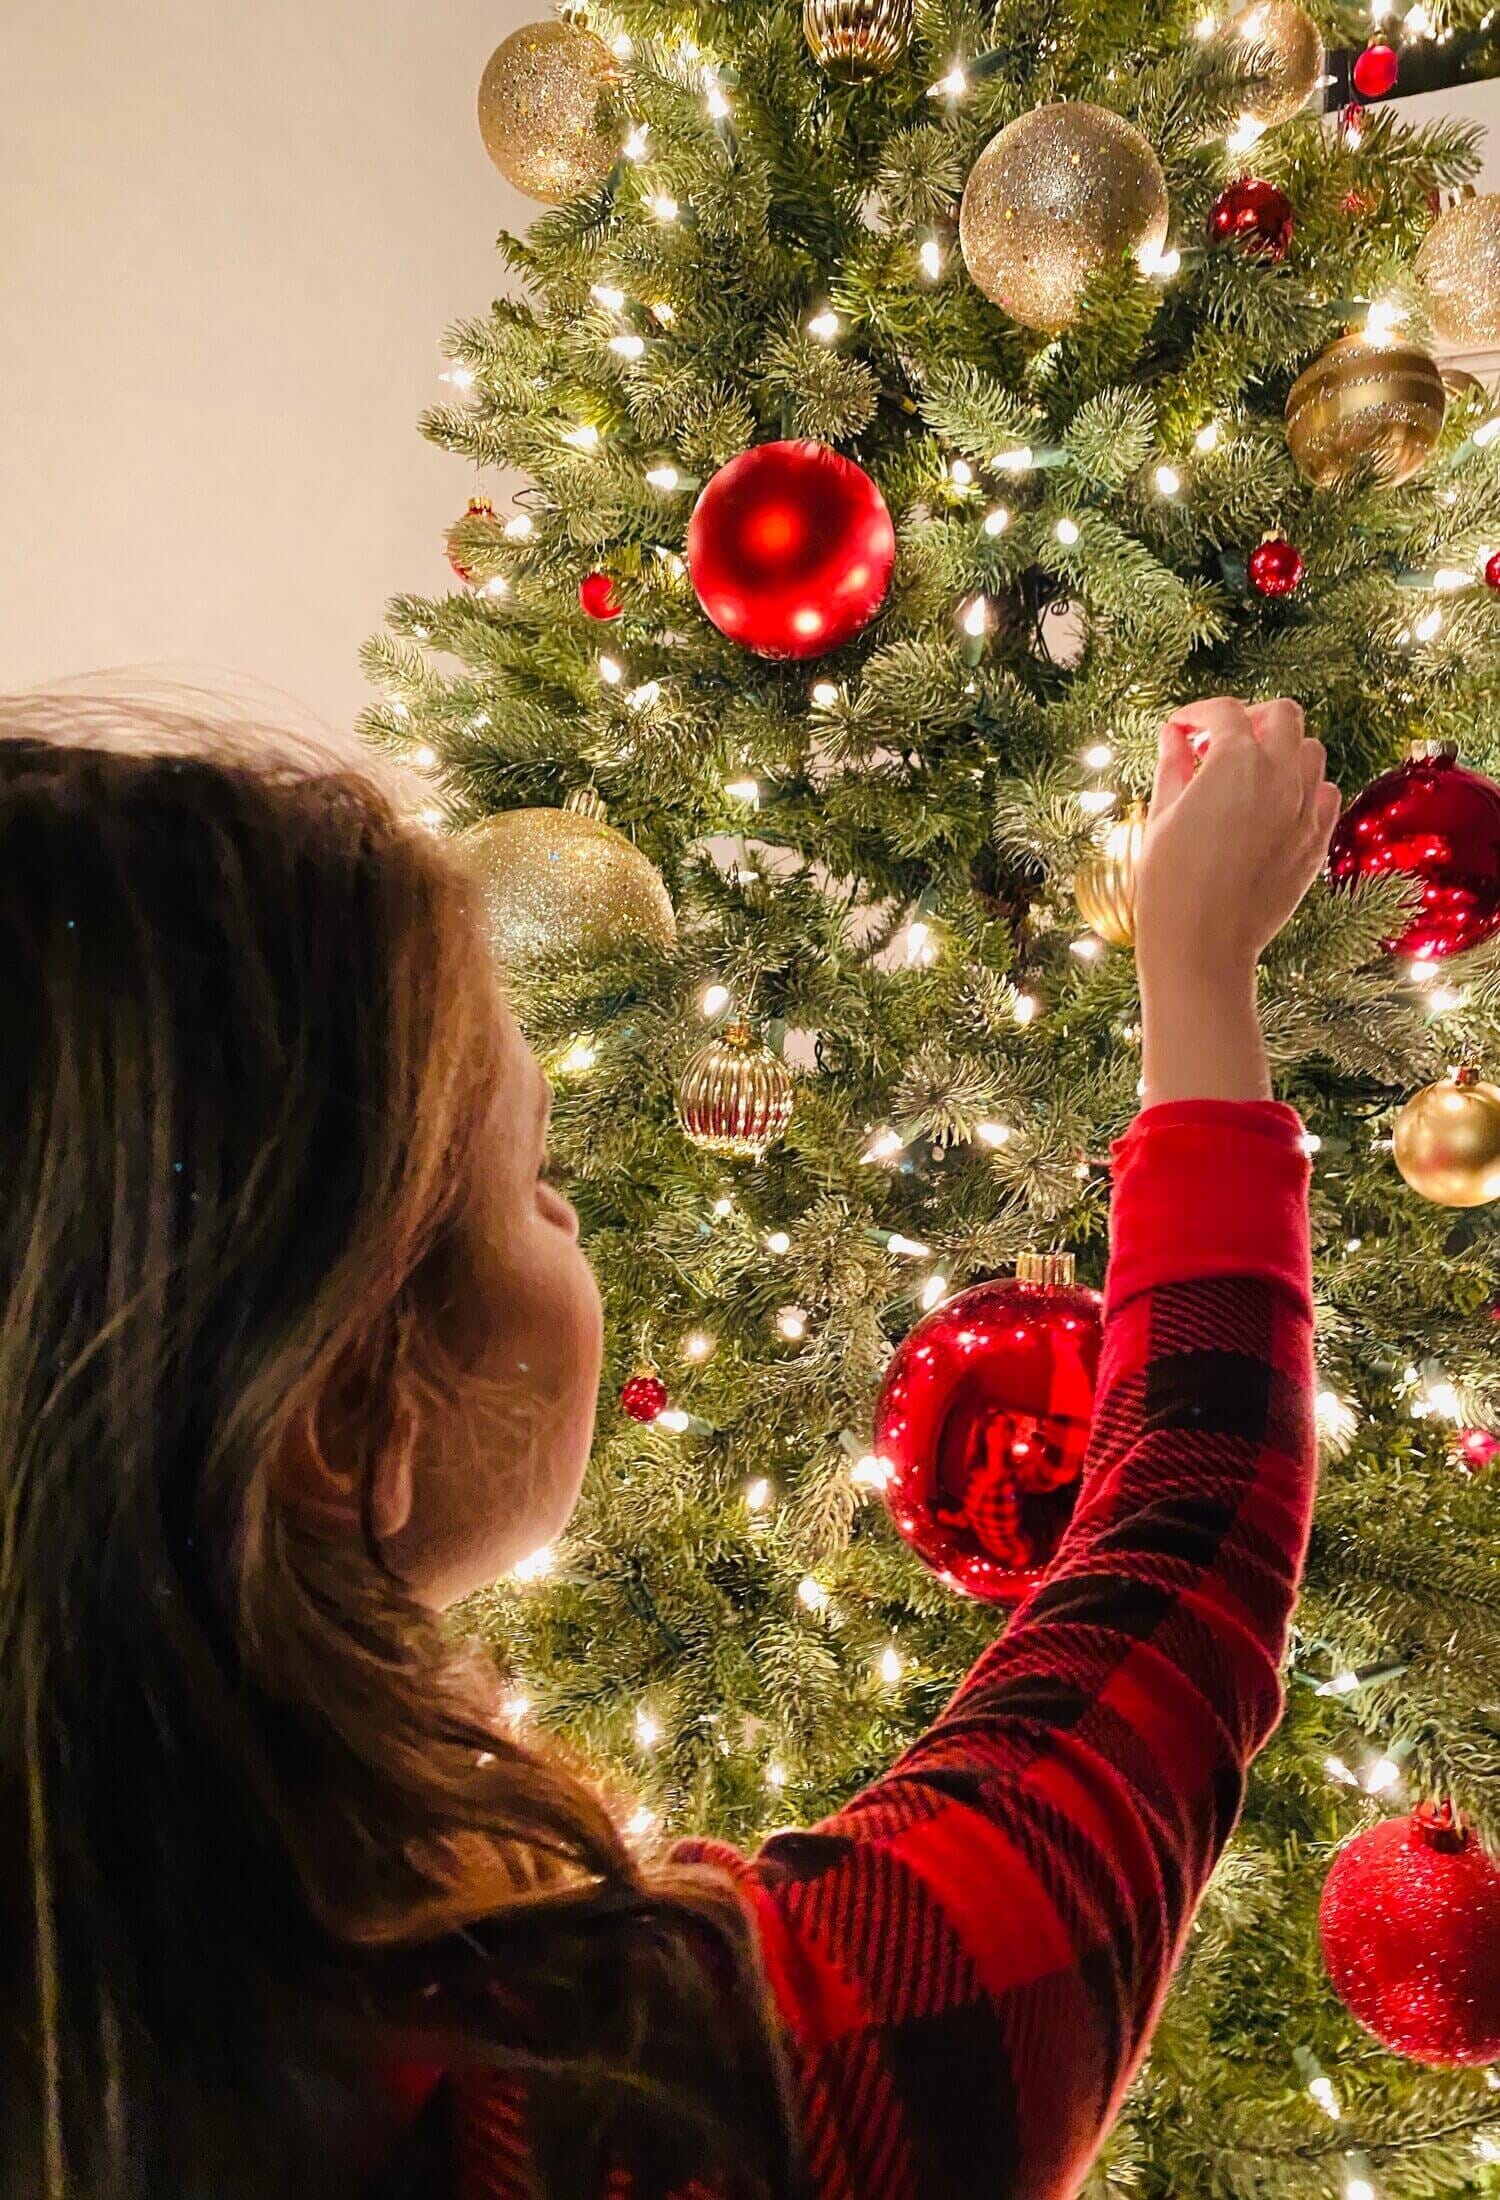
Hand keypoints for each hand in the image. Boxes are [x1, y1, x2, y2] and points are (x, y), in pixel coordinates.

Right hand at [1135, 698, 1340, 1107]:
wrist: (1202, 945)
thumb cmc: (1169, 882)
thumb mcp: (1161, 816)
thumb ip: (1173, 765)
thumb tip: (1174, 736)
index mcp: (1235, 762)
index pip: (1223, 711)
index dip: (1196, 714)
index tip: (1180, 730)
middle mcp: (1280, 775)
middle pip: (1283, 715)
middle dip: (1250, 718)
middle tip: (1221, 742)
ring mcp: (1305, 808)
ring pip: (1311, 751)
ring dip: (1282, 750)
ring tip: (1249, 775)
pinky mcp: (1316, 841)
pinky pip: (1326, 794)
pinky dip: (1305, 788)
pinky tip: (1275, 806)